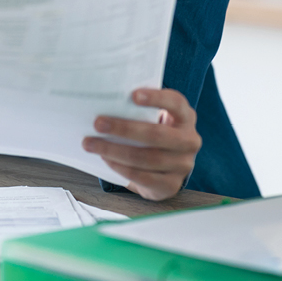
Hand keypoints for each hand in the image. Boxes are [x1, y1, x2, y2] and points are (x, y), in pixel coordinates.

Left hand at [82, 88, 200, 201]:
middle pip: (157, 134)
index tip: (133, 95)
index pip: (176, 103)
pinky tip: (106, 159)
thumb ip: (138, 108)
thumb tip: (103, 99)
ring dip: (115, 151)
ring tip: (92, 144)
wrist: (165, 167)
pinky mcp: (172, 185)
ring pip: (148, 158)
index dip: (156, 98)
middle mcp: (189, 140)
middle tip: (98, 123)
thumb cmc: (152, 132)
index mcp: (185, 116)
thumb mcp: (153, 117)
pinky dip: (121, 168)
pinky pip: (144, 177)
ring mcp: (183, 164)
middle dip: (124, 129)